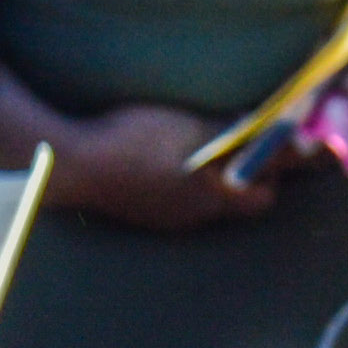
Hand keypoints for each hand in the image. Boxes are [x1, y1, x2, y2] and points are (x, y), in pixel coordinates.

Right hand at [49, 101, 287, 234]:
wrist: (73, 164)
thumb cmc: (136, 142)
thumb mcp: (191, 129)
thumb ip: (235, 133)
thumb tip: (274, 131)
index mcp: (211, 198)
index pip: (263, 196)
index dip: (274, 168)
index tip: (271, 142)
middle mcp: (193, 216)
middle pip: (236, 200)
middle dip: (245, 172)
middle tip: (240, 140)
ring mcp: (166, 218)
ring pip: (206, 200)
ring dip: (212, 175)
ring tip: (201, 144)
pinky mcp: (144, 212)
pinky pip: (178, 198)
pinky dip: (184, 179)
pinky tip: (166, 157)